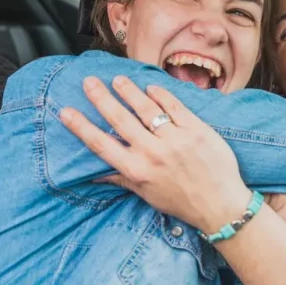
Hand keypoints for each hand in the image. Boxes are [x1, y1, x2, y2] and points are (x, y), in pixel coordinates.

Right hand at [58, 75, 250, 233]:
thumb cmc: (181, 202)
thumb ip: (121, 178)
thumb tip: (95, 175)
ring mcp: (175, 139)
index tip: (66, 111)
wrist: (219, 205)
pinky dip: (160, 95)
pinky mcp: (196, 129)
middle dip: (101, 98)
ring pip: (146, 108)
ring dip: (129, 91)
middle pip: (120, 119)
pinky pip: (174, 106)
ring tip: (118, 79)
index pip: (101, 144)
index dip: (81, 126)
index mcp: (136, 170)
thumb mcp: (146, 194)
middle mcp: (152, 153)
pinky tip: (151, 88)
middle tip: (89, 82)